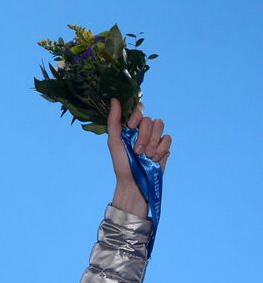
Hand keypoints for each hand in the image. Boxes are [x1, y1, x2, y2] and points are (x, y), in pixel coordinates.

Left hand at [107, 99, 170, 216]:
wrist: (134, 183)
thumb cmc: (121, 164)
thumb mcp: (114, 142)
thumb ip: (114, 121)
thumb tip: (114, 99)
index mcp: (130, 127)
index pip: (139, 109)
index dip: (137, 115)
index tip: (131, 127)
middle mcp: (143, 130)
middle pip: (150, 119)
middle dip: (144, 136)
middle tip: (137, 151)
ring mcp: (154, 137)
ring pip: (160, 126)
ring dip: (152, 142)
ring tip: (145, 156)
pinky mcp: (164, 146)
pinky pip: (168, 138)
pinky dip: (161, 149)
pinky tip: (154, 159)